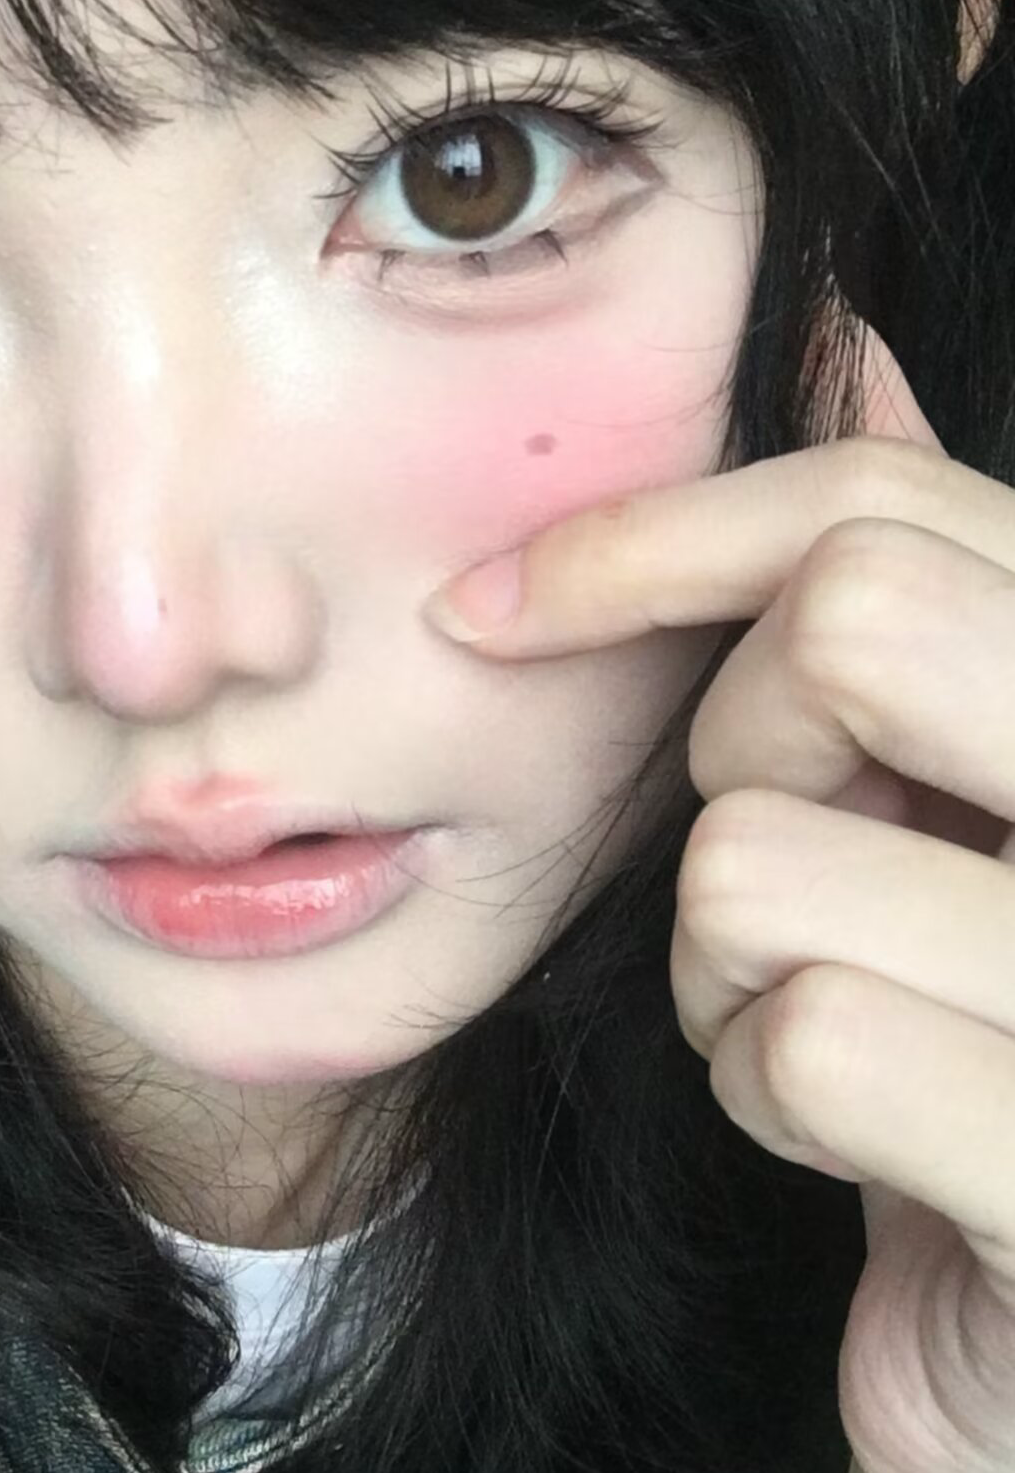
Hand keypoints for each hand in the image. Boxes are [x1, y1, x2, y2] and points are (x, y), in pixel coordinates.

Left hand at [423, 316, 1014, 1472]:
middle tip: (777, 846)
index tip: (505, 604)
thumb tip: (846, 342)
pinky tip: (847, 1131)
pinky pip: (806, 1040)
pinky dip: (761, 1086)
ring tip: (821, 1012)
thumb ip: (938, 577)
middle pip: (844, 629)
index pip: (885, 513)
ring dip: (721, 957)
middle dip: (731, 747)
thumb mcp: (964, 786)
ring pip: (763, 858)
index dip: (667, 535)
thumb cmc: (978, 1024)